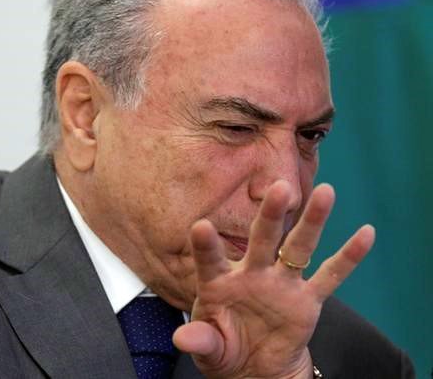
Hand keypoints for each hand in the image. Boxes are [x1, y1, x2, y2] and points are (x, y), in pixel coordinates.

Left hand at [172, 180, 374, 378]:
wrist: (253, 367)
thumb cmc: (223, 350)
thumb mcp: (209, 348)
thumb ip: (201, 340)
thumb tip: (183, 340)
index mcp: (218, 283)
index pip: (210, 259)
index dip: (206, 245)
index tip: (201, 226)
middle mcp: (251, 274)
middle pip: (262, 239)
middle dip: (270, 215)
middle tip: (279, 188)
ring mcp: (281, 284)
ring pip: (298, 247)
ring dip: (312, 221)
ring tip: (326, 192)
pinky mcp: (306, 300)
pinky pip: (330, 277)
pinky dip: (349, 257)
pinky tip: (366, 233)